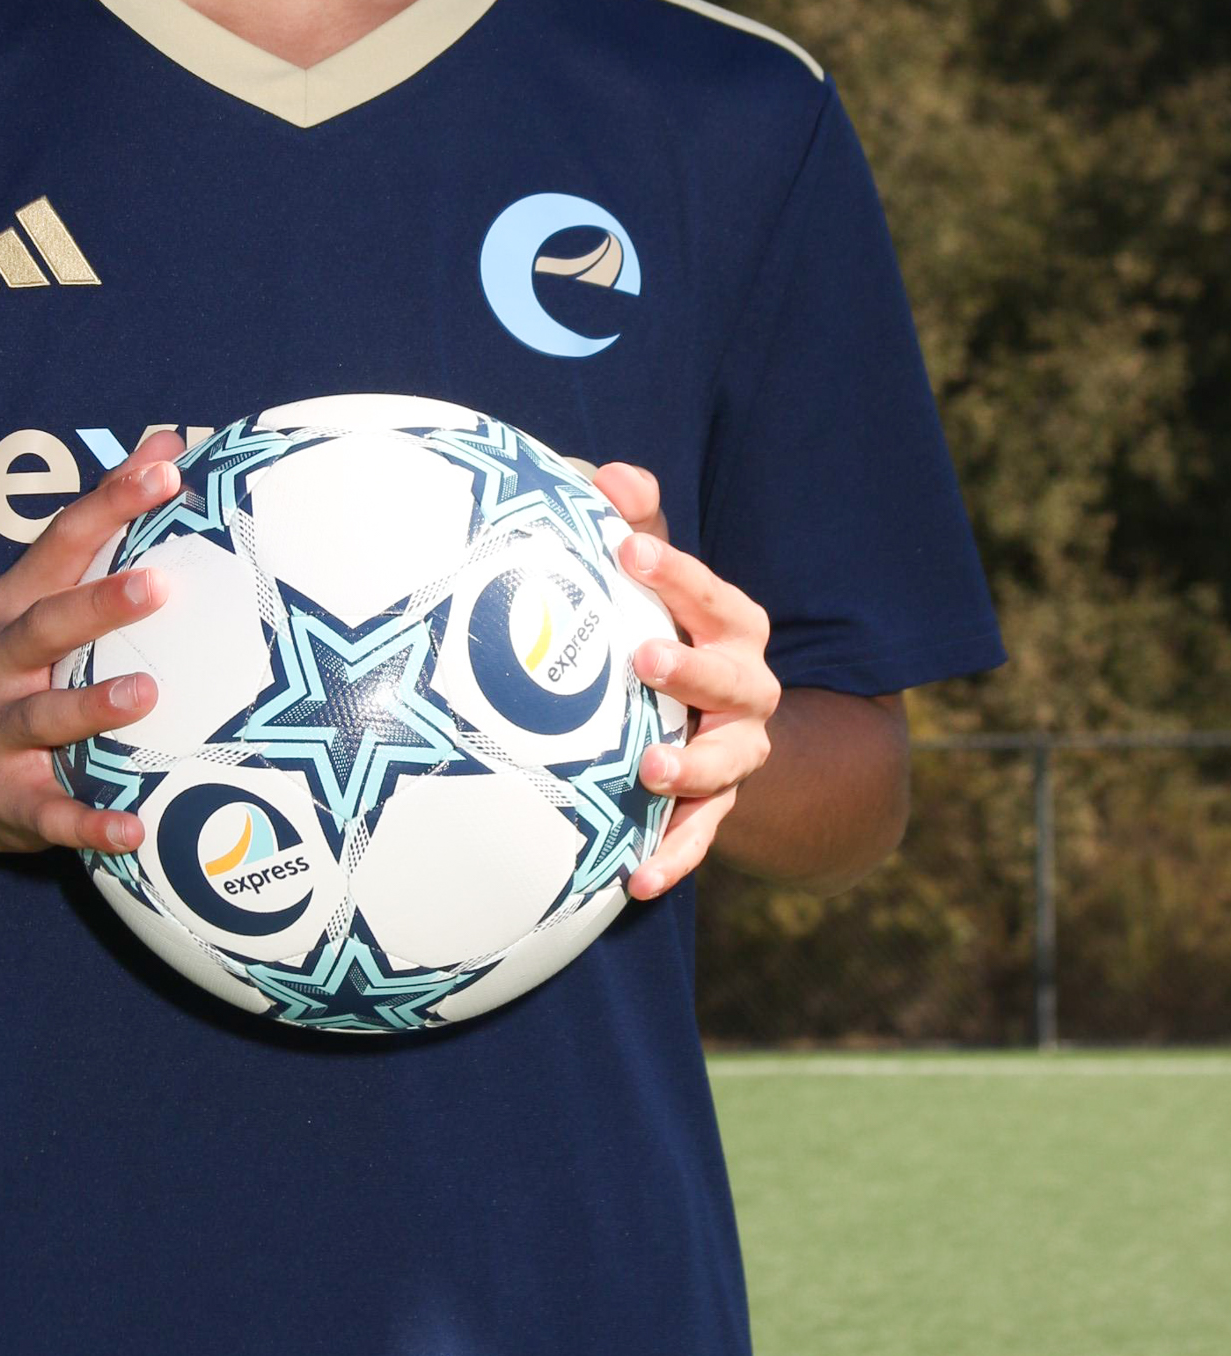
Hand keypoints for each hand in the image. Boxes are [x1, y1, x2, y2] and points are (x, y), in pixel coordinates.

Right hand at [0, 431, 186, 858]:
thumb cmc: (38, 668)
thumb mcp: (58, 595)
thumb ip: (110, 524)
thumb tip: (171, 442)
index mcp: (17, 605)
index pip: (62, 543)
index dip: (109, 504)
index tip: (165, 472)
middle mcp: (0, 663)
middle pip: (45, 626)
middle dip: (98, 604)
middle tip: (159, 585)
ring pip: (41, 716)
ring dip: (91, 706)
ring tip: (147, 694)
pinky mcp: (11, 801)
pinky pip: (52, 814)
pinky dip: (89, 823)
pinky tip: (134, 830)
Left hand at [592, 461, 780, 900]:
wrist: (717, 726)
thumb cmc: (668, 631)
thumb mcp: (657, 581)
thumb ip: (637, 523)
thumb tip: (607, 475)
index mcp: (732, 628)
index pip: (712, 594)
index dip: (677, 570)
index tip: (629, 545)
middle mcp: (748, 690)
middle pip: (732, 682)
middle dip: (691, 670)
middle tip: (642, 659)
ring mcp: (737, 754)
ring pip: (726, 765)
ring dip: (690, 769)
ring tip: (648, 770)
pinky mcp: (716, 810)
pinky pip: (700, 838)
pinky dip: (674, 858)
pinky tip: (636, 879)